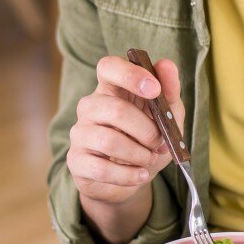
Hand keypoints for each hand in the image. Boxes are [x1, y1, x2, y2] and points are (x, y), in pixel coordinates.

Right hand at [67, 55, 185, 241]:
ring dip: (139, 154)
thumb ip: (168, 92)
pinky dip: (128, 175)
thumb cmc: (146, 141)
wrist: (131, 178)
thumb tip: (167, 65)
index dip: (130, 74)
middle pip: (116, 110)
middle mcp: (90, 106)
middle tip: (159, 143)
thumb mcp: (167, 117)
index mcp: (111, 88)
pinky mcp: (76, 160)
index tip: (154, 89)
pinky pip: (101, 168)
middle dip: (147, 131)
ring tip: (149, 159)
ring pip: (109, 141)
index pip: (108, 67)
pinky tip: (140, 175)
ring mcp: (80, 132)